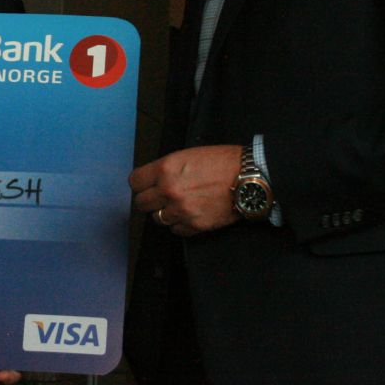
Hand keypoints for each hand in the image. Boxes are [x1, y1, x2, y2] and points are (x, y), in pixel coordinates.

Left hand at [128, 145, 245, 236]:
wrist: (248, 178)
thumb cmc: (223, 162)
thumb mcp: (188, 155)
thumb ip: (167, 168)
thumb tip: (154, 179)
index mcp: (165, 169)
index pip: (135, 182)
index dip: (140, 184)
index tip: (146, 185)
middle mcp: (169, 191)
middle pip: (141, 203)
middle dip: (149, 200)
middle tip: (160, 197)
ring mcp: (181, 210)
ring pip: (157, 219)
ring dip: (165, 213)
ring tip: (178, 205)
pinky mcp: (195, 225)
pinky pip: (175, 230)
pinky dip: (180, 224)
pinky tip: (189, 214)